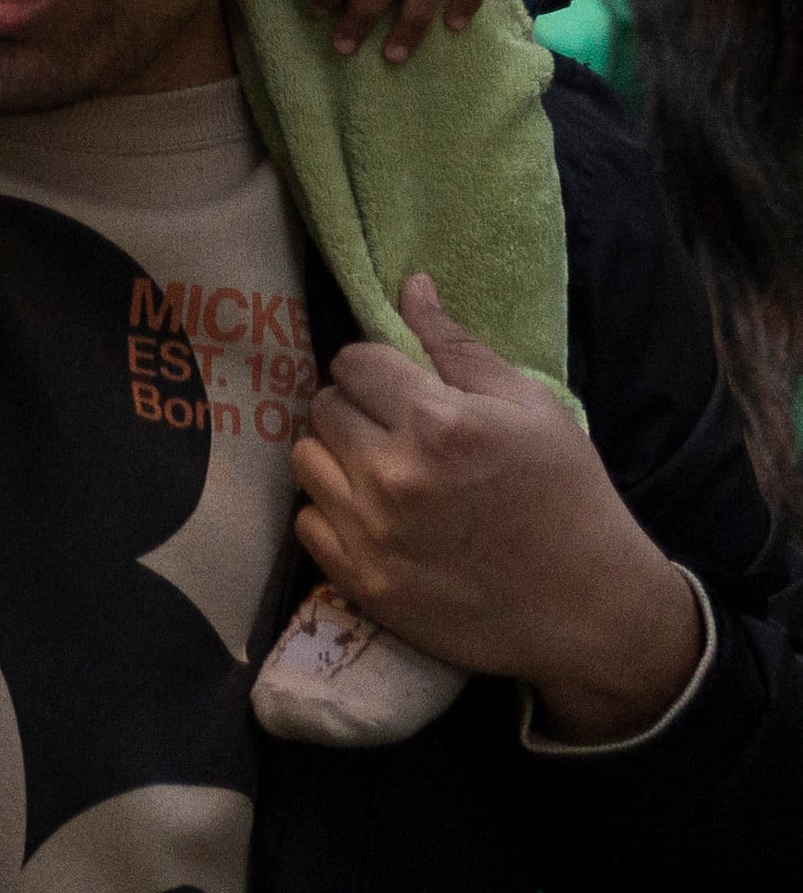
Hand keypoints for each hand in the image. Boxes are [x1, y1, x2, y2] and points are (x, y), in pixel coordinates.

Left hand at [293, 277, 704, 744]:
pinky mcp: (358, 579)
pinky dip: (332, 511)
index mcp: (438, 424)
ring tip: (382, 467)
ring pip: (305, 459)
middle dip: (355, 407)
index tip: (397, 384)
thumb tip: (410, 287)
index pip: (353, 363)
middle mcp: (393, 475)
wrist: (587, 605)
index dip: (375, 367)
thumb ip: (459, 346)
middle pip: (323, 407)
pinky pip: (307, 520)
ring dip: (336, 456)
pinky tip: (376, 514)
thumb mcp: (531, 407)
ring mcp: (370, 532)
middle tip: (395, 428)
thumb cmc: (566, 494)